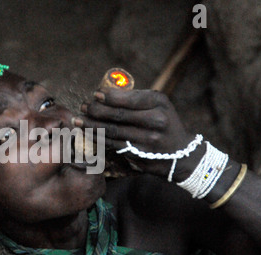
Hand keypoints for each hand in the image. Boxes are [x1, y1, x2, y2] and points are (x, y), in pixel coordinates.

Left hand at [74, 88, 203, 179]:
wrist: (182, 154)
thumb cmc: (165, 123)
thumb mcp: (159, 105)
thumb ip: (137, 99)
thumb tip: (106, 94)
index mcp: (159, 104)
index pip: (130, 99)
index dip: (109, 97)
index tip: (95, 95)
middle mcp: (155, 122)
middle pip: (118, 116)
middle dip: (96, 111)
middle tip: (83, 107)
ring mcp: (147, 140)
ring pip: (112, 132)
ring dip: (91, 126)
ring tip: (78, 120)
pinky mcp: (139, 155)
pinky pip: (113, 145)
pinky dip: (98, 139)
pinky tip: (87, 133)